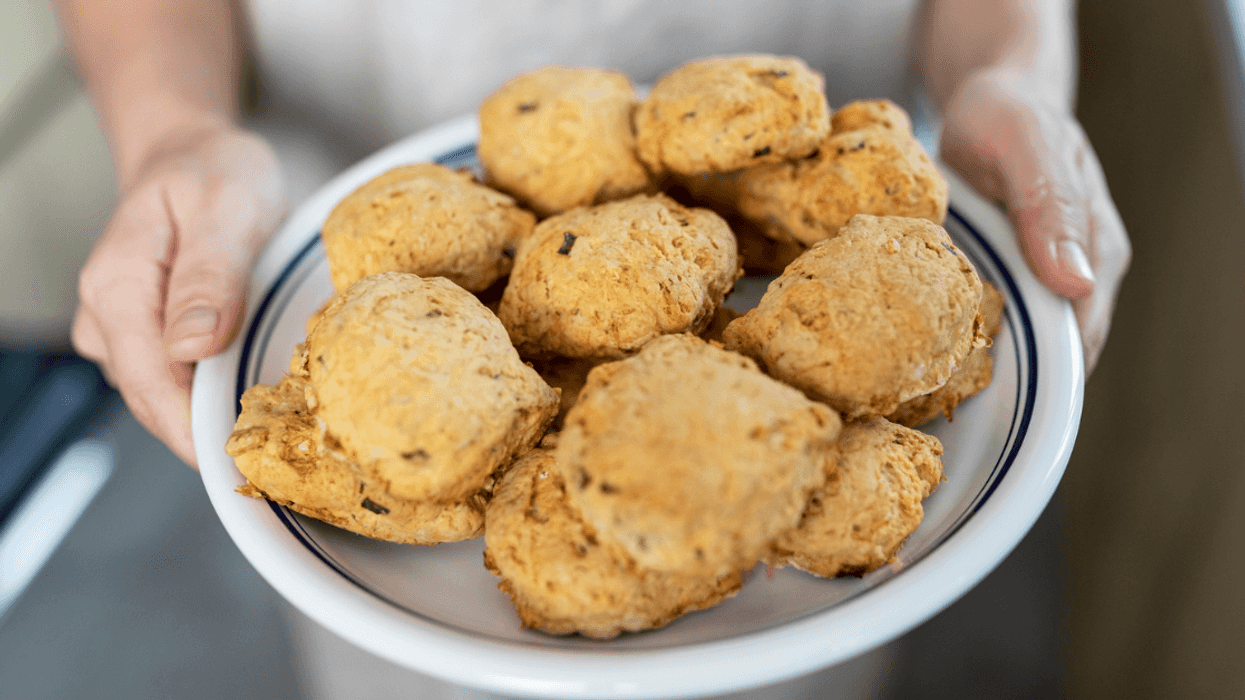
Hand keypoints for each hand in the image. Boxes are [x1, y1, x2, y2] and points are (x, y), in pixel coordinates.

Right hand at [73, 120, 285, 466]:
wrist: (191, 154)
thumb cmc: (211, 172)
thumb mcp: (226, 206)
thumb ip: (211, 275)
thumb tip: (192, 347)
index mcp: (117, 285)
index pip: (150, 382)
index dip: (195, 430)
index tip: (242, 460)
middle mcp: (106, 317)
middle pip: (156, 401)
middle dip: (211, 431)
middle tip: (278, 453)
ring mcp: (122, 332)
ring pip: (167, 396)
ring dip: (215, 413)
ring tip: (277, 422)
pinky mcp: (148, 337)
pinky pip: (178, 380)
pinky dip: (214, 391)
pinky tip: (255, 392)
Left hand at [939, 69, 1130, 374]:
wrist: (991, 99)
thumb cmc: (1008, 113)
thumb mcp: (1024, 143)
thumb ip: (1049, 205)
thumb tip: (1076, 284)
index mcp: (1096, 246)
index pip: (1080, 333)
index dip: (1041, 368)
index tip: (988, 386)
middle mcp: (1080, 271)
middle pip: (1054, 351)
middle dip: (1009, 374)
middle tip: (949, 386)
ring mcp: (1045, 277)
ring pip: (1025, 342)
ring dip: (985, 361)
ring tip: (934, 371)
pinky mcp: (1012, 278)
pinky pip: (997, 322)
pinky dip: (968, 336)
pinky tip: (932, 343)